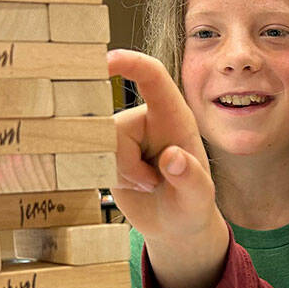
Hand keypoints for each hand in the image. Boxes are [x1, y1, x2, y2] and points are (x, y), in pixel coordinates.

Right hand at [107, 50, 228, 287]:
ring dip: (120, 174)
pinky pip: (90, 159)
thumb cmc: (192, 206)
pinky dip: (109, 178)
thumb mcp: (197, 197)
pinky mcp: (106, 151)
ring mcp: (123, 134)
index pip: (152, 77)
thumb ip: (188, 177)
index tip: (107, 60)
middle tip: (154, 183)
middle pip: (114, 126)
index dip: (130, 63)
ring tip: (146, 185)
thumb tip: (172, 157)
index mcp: (173, 116)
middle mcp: (145, 119)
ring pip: (98, 145)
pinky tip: (131, 186)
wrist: (175, 226)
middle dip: (127, 164)